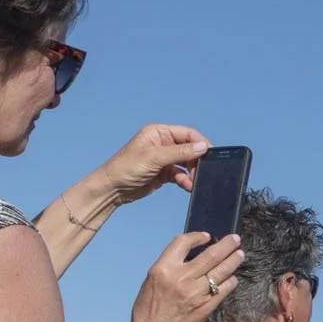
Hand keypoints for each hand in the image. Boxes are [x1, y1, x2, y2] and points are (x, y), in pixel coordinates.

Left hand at [89, 124, 211, 205]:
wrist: (112, 188)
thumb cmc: (125, 167)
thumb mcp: (155, 157)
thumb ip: (180, 152)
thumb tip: (203, 147)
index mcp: (158, 132)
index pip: (187, 134)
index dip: (200, 143)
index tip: (210, 154)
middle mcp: (162, 144)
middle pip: (189, 149)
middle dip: (197, 160)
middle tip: (202, 171)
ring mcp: (164, 159)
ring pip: (187, 163)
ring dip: (192, 172)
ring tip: (194, 181)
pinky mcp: (164, 173)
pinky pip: (181, 175)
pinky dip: (185, 180)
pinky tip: (187, 186)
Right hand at [128, 232, 240, 321]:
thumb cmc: (149, 310)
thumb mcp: (151, 280)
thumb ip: (171, 266)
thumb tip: (192, 254)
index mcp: (163, 269)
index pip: (183, 243)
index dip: (197, 236)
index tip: (207, 236)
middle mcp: (181, 278)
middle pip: (211, 254)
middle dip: (226, 244)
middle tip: (235, 239)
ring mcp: (196, 293)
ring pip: (222, 270)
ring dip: (233, 260)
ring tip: (239, 254)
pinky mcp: (206, 306)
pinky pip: (224, 289)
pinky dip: (230, 281)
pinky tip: (232, 277)